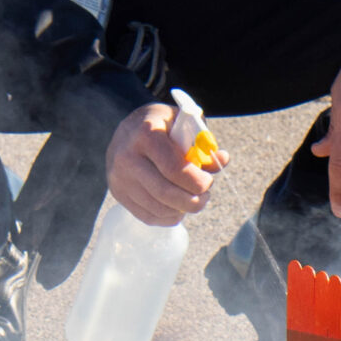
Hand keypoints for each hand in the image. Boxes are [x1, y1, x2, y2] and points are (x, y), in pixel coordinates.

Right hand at [105, 101, 227, 226]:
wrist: (129, 129)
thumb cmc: (164, 126)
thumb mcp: (184, 123)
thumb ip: (203, 143)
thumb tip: (222, 161)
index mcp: (146, 134)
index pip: (174, 169)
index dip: (197, 182)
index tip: (208, 182)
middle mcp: (127, 157)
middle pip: (165, 193)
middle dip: (193, 201)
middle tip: (205, 197)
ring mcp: (119, 178)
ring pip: (158, 209)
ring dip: (182, 210)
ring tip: (192, 199)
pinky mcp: (118, 193)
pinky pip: (149, 216)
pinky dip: (169, 217)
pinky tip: (177, 206)